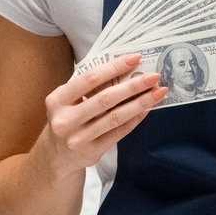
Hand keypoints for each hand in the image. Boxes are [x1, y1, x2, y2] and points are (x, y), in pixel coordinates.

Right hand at [40, 53, 164, 171]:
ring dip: (140, 103)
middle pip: (106, 99)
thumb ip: (88, 87)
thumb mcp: (67, 101)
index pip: (89, 79)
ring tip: (158, 92)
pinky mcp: (91, 152)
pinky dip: (135, 119)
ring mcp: (78, 138)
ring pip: (115, 117)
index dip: (113, 67)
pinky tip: (147, 109)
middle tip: (154, 76)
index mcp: (57, 100)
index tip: (135, 58)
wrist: (57, 156)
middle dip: (133, 86)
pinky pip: (119, 132)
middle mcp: (65, 119)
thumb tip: (126, 69)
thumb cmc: (68, 119)